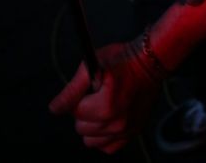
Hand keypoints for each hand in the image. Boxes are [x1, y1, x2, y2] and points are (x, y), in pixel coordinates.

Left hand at [49, 40, 161, 154]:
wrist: (151, 62)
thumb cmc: (124, 59)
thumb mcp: (94, 64)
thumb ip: (72, 89)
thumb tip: (55, 108)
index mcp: (106, 106)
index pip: (75, 112)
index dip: (77, 98)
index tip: (87, 88)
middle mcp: (117, 123)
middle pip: (81, 128)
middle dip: (83, 111)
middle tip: (94, 95)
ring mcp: (126, 131)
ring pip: (91, 141)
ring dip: (92, 126)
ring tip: (101, 107)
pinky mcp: (133, 133)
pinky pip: (107, 147)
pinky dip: (103, 136)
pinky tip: (107, 120)